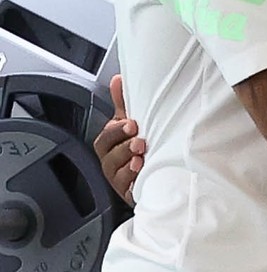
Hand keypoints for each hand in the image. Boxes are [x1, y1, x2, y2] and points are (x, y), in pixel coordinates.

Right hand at [92, 75, 143, 206]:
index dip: (116, 130)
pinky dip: (134, 180)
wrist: (155, 174)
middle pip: (108, 155)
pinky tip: (143, 172)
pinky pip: (128, 189)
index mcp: (111, 144)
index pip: (106, 137)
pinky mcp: (130, 192)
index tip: (131, 123)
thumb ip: (125, 102)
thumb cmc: (140, 146)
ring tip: (142, 156)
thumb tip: (118, 78)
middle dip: (123, 147)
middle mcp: (112, 162)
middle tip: (140, 141)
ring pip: (117, 173)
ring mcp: (120, 179)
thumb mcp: (132, 123)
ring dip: (129, 163)